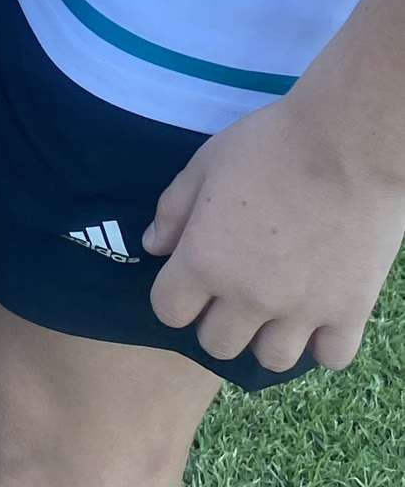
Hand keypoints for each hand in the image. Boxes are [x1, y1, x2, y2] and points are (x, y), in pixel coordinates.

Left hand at [144, 91, 404, 371]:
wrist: (346, 143)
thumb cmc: (269, 143)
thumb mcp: (205, 163)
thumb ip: (173, 209)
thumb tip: (153, 246)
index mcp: (206, 260)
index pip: (169, 311)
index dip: (174, 295)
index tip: (187, 278)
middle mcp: (249, 297)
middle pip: (217, 344)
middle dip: (216, 319)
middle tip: (232, 289)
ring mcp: (302, 311)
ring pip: (271, 360)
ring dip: (266, 336)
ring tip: (274, 304)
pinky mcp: (350, 312)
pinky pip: (329, 357)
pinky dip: (321, 341)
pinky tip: (317, 309)